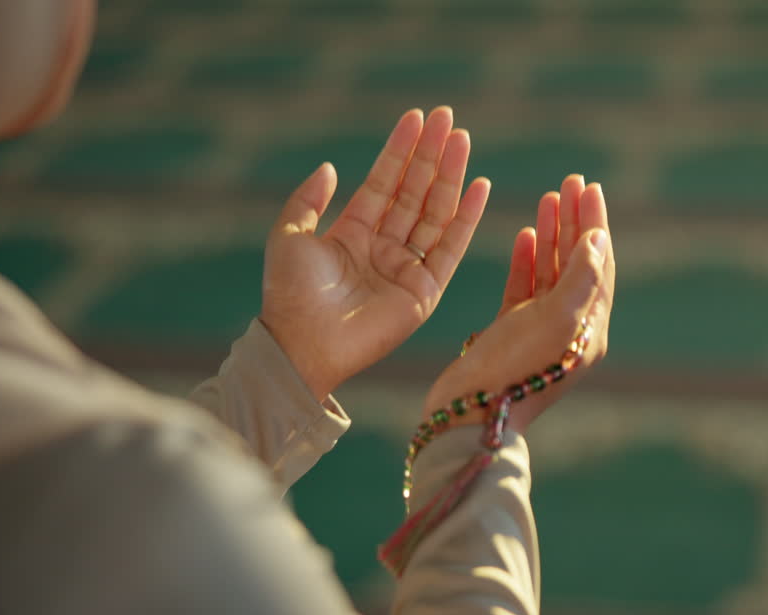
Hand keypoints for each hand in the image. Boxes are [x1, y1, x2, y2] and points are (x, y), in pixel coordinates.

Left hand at [259, 107, 490, 400]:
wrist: (303, 343)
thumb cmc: (290, 294)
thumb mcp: (289, 235)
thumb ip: (307, 200)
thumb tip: (329, 167)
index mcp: (353, 234)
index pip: (384, 182)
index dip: (400, 150)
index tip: (417, 118)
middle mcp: (384, 248)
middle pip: (414, 191)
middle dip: (431, 154)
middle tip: (447, 117)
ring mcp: (407, 268)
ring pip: (435, 212)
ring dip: (450, 175)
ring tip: (462, 138)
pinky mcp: (425, 290)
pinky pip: (451, 247)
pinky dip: (466, 217)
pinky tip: (478, 186)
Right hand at [422, 175, 614, 434]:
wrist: (469, 415)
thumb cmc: (514, 368)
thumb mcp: (556, 319)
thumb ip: (580, 276)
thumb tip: (599, 239)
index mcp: (590, 329)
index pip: (600, 265)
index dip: (595, 225)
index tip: (590, 188)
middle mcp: (569, 329)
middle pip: (578, 264)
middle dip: (575, 221)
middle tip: (570, 182)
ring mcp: (539, 331)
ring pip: (551, 272)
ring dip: (552, 235)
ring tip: (548, 197)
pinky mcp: (510, 334)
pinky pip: (525, 289)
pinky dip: (527, 260)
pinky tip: (526, 234)